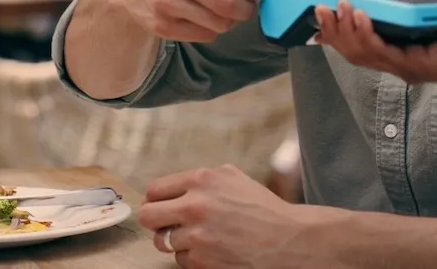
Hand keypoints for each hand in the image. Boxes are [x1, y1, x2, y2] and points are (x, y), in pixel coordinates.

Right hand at [110, 0, 267, 43]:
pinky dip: (212, 29)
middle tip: (245, 5)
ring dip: (230, 21)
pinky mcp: (160, 24)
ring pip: (219, 24)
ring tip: (224, 10)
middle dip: (246, 8)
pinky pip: (205, 36)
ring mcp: (163, 0)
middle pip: (228, 5)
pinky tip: (204, 17)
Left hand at [138, 164, 325, 268]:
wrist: (287, 240)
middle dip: (156, 221)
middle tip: (167, 223)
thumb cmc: (261, 207)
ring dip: (177, 241)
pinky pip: (180, 260)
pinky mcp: (202, 261)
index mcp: (202, 180)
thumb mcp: (231, 177)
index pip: (154, 190)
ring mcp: (198, 236)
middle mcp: (195, 206)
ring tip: (198, 237)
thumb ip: (199, 179)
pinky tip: (212, 249)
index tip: (161, 206)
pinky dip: (192, 257)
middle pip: (148, 216)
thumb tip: (170, 188)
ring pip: (163, 242)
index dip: (156, 200)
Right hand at [314, 0, 436, 83]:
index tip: (317, 17)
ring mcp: (406, 68)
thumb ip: (410, 8)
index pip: (356, 50)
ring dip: (344, 29)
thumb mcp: (432, 16)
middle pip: (352, 53)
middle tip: (317, 8)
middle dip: (331, 31)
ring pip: (362, 53)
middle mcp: (398, 67)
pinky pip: (383, 50)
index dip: (333, 36)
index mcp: (399, 57)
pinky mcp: (417, 65)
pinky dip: (367, 32)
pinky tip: (360, 14)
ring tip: (336, 6)